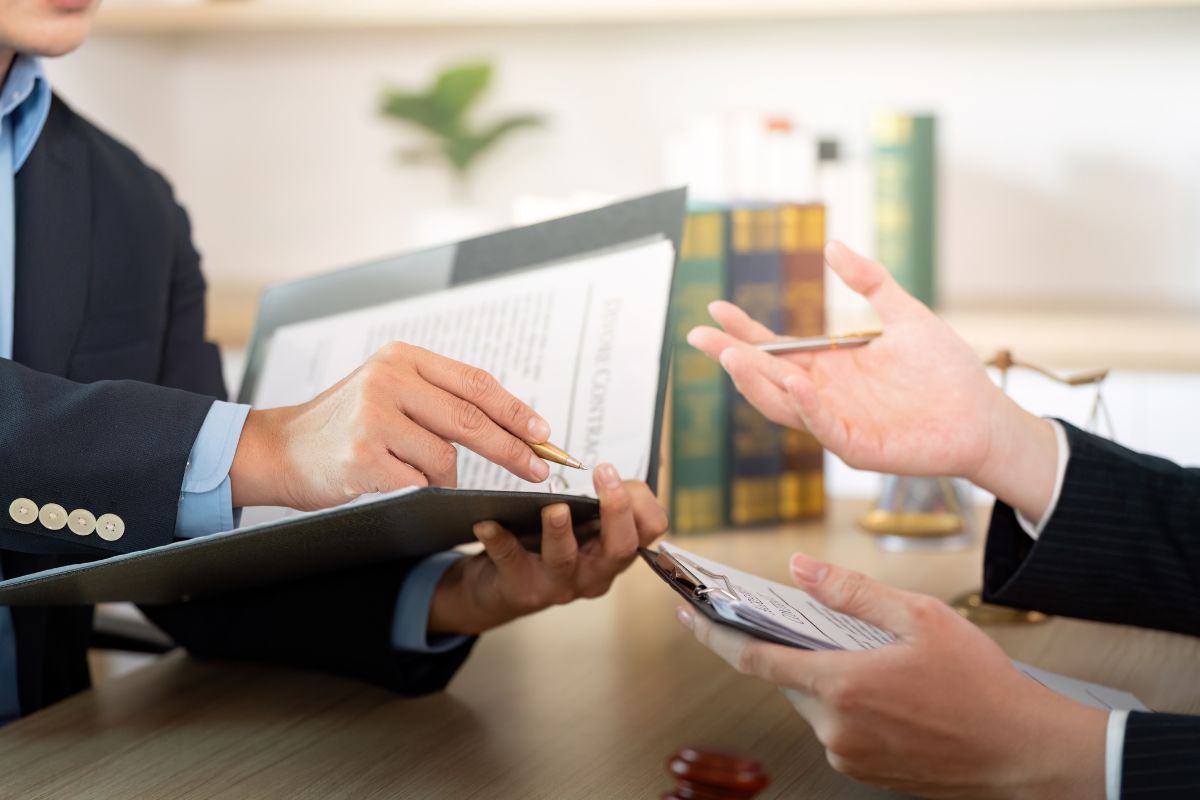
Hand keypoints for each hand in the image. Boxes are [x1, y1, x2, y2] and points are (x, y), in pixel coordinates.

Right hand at [231, 341, 552, 509]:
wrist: (279, 449)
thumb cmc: (346, 425)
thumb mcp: (389, 390)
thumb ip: (438, 397)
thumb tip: (513, 425)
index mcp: (403, 357)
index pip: (475, 383)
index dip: (515, 410)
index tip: (544, 433)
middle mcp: (388, 379)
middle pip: (471, 419)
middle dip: (512, 449)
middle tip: (538, 470)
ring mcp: (373, 417)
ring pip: (445, 458)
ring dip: (443, 477)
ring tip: (412, 473)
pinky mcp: (362, 456)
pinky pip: (418, 483)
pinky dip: (418, 491)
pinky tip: (394, 484)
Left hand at [428, 464, 667, 634]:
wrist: (500, 584)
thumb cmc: (548, 543)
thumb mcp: (584, 523)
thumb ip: (601, 500)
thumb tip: (610, 470)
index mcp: (614, 551)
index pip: (650, 531)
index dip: (642, 503)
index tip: (617, 471)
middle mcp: (594, 573)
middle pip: (620, 548)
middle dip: (616, 510)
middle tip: (604, 475)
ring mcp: (558, 584)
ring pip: (565, 558)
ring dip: (560, 531)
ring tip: (554, 508)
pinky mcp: (522, 588)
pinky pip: (510, 561)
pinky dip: (499, 540)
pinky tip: (487, 523)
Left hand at [677, 554, 1106, 798]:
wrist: (1025, 752)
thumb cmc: (981, 685)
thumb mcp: (920, 618)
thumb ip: (852, 592)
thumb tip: (801, 570)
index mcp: (841, 685)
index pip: (753, 658)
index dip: (713, 633)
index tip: (687, 613)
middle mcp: (835, 727)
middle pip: (785, 678)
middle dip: (787, 649)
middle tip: (807, 621)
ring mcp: (848, 755)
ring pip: (812, 702)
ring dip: (822, 675)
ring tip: (870, 656)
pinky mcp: (865, 772)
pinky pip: (836, 727)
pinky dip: (843, 701)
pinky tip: (884, 688)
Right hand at [687, 241, 1057, 519]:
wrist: (984, 415)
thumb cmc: (946, 372)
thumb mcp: (905, 314)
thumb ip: (869, 281)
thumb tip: (831, 246)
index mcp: (830, 367)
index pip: (775, 349)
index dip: (744, 331)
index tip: (716, 307)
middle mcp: (825, 396)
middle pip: (766, 377)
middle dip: (731, 357)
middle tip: (699, 335)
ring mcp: (838, 423)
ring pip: (783, 406)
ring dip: (756, 383)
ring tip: (732, 356)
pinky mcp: (860, 447)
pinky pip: (825, 427)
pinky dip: (807, 408)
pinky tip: (793, 382)